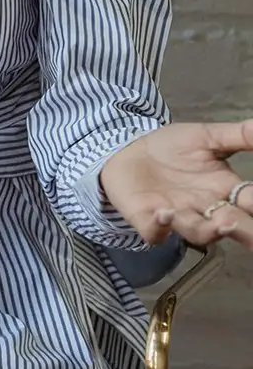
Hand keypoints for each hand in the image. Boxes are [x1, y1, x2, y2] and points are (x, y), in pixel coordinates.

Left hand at [99, 119, 252, 248]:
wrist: (129, 149)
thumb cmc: (173, 148)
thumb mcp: (207, 137)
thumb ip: (238, 136)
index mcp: (225, 189)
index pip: (251, 202)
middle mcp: (206, 208)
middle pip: (231, 225)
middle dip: (243, 229)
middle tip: (241, 222)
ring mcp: (177, 216)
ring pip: (198, 233)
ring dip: (208, 231)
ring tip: (218, 224)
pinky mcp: (146, 218)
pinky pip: (154, 231)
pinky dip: (159, 227)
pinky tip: (163, 214)